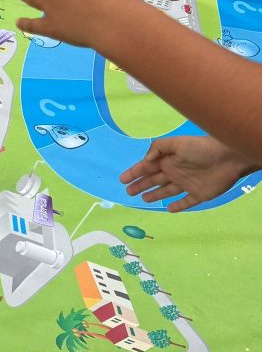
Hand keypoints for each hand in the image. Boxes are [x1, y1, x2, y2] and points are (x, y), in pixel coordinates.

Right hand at [120, 136, 256, 211]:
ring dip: (155, 195)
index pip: (147, 168)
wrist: (228, 158)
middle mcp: (175, 172)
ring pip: (166, 191)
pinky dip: (178, 206)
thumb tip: (145, 161)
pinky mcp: (199, 195)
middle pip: (154, 180)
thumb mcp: (176, 143)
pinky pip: (186, 202)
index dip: (135, 173)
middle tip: (128, 191)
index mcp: (168, 160)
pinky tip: (169, 209)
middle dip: (140, 185)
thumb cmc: (201, 148)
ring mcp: (187, 184)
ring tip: (143, 199)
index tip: (122, 179)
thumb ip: (158, 149)